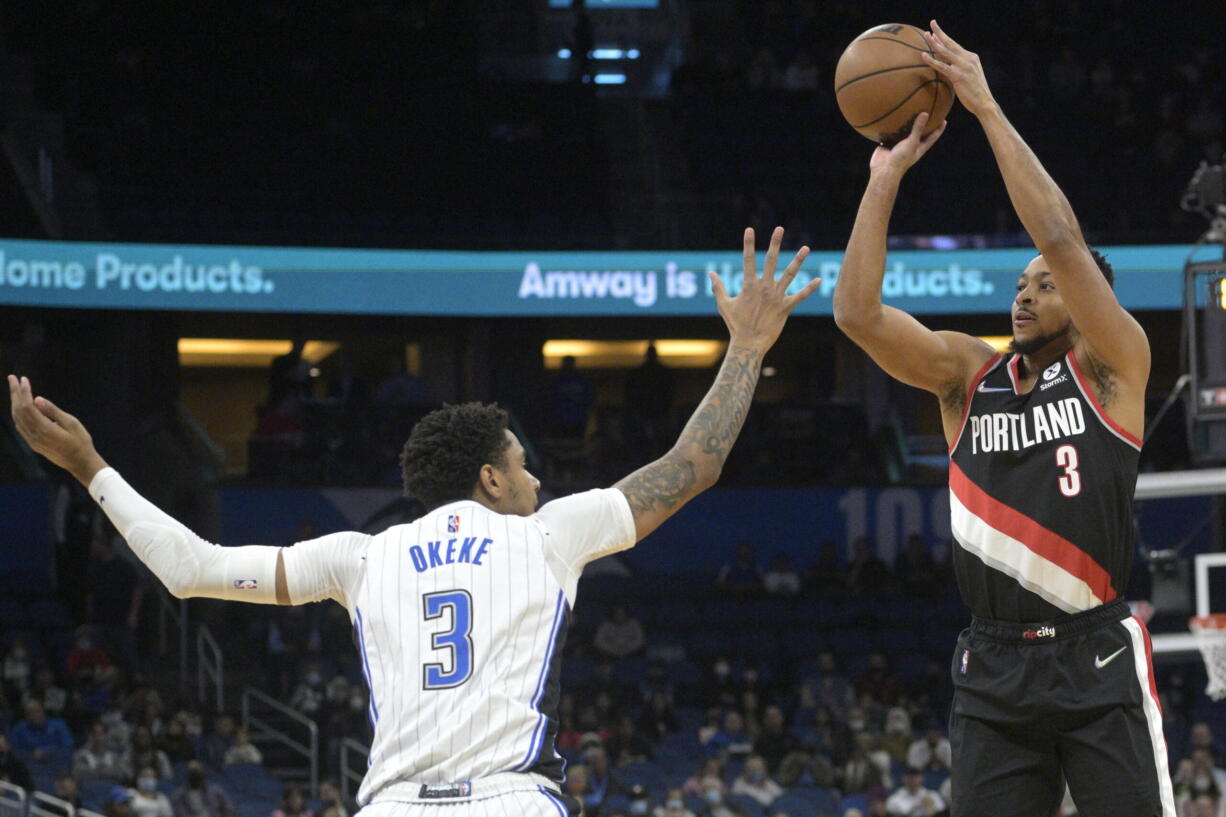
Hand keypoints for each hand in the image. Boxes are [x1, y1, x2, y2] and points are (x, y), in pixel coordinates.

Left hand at [8, 375, 107, 483]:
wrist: (79, 462)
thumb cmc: (80, 442)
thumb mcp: (71, 423)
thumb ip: (53, 411)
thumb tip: (37, 399)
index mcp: (44, 429)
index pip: (27, 406)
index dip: (24, 391)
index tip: (24, 379)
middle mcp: (33, 435)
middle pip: (18, 410)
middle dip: (14, 393)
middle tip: (12, 377)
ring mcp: (31, 440)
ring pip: (17, 418)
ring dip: (14, 402)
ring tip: (14, 388)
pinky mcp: (33, 443)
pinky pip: (20, 425)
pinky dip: (17, 412)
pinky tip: (19, 405)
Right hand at [710, 227, 819, 351]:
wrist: (748, 343)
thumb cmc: (735, 324)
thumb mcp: (724, 304)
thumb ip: (718, 287)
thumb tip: (711, 274)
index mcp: (749, 285)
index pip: (748, 259)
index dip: (748, 244)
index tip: (749, 229)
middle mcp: (764, 287)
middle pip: (771, 260)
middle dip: (775, 243)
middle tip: (779, 229)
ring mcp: (776, 297)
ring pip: (790, 274)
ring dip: (798, 260)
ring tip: (806, 248)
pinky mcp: (786, 308)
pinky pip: (800, 296)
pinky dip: (810, 289)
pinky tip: (818, 280)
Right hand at [868, 111, 945, 174]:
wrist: (883, 170)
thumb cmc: (901, 159)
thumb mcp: (912, 142)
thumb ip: (918, 128)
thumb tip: (925, 113)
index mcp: (920, 148)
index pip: (932, 137)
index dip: (938, 129)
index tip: (944, 120)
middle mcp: (911, 146)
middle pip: (919, 133)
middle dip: (923, 124)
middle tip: (927, 112)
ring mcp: (899, 145)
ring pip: (904, 132)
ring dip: (905, 123)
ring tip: (909, 111)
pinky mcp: (888, 143)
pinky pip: (890, 132)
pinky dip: (891, 126)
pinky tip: (890, 117)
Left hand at [921, 20, 994, 116]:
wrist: (984, 102)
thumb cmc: (975, 94)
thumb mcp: (970, 77)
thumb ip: (960, 70)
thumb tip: (948, 68)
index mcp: (971, 57)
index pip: (955, 46)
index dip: (945, 38)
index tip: (936, 32)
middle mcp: (968, 58)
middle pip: (951, 43)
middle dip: (940, 32)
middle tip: (932, 24)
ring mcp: (963, 66)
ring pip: (945, 51)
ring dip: (934, 42)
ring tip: (926, 34)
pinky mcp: (958, 75)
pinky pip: (941, 66)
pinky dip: (931, 60)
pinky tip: (923, 55)